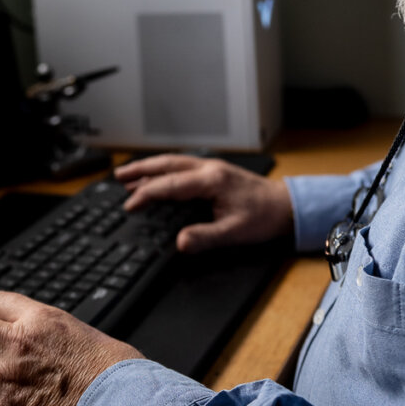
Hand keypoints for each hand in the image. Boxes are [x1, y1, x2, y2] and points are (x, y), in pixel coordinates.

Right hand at [116, 154, 293, 253]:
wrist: (286, 205)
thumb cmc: (264, 217)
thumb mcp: (235, 232)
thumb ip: (206, 237)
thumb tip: (180, 243)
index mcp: (212, 180)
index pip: (170, 184)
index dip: (147, 194)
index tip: (129, 205)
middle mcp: (209, 169)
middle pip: (167, 164)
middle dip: (141, 170)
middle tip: (118, 177)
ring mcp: (212, 168)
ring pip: (174, 162)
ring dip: (150, 167)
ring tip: (129, 175)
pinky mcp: (215, 172)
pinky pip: (182, 166)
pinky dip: (164, 169)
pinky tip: (158, 176)